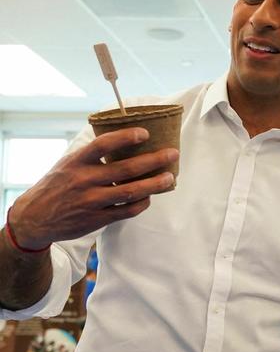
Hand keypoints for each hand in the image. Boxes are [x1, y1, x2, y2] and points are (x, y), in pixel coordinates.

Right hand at [8, 128, 177, 248]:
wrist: (34, 218)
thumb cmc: (57, 185)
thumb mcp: (68, 164)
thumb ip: (92, 156)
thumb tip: (124, 139)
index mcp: (76, 162)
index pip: (102, 145)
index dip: (125, 137)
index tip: (145, 133)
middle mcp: (84, 180)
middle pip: (125, 169)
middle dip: (153, 160)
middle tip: (173, 153)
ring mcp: (91, 201)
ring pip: (130, 192)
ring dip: (154, 184)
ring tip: (170, 178)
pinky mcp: (97, 219)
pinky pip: (126, 211)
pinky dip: (141, 203)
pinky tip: (150, 197)